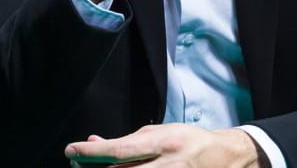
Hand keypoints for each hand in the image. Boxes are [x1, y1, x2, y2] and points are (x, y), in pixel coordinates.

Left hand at [65, 124, 264, 167]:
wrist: (224, 157)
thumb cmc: (187, 141)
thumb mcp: (157, 133)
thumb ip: (127, 141)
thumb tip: (93, 143)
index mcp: (164, 142)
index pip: (121, 150)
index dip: (92, 153)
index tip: (71, 151)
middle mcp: (169, 165)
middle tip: (77, 165)